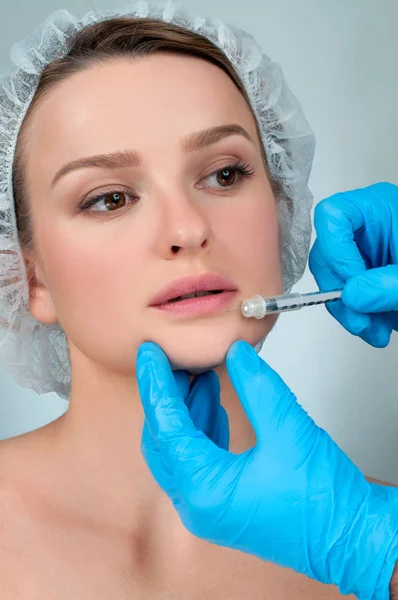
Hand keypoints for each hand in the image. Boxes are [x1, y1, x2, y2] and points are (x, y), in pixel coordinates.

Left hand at [137, 340, 397, 598]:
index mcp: (204, 490)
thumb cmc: (324, 502)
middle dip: (167, 396)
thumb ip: (256, 386)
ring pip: (179, 450)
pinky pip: (198, 460)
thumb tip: (234, 354)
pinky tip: (212, 404)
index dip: (156, 383)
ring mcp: (209, 507)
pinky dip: (201, 428)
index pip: (166, 426)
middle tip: (171, 362)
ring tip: (198, 376)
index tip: (149, 353)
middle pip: (163, 439)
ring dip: (186, 411)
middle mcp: (198, 504)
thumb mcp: (288, 429)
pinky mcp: (223, 503)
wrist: (352, 539)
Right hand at [309, 182, 397, 346]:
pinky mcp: (365, 277)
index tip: (352, 282)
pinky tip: (376, 327)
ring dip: (350, 311)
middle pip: (328, 252)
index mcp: (381, 207)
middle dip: (341, 290)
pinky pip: (345, 296)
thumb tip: (352, 295)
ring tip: (374, 329)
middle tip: (360, 317)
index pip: (334, 215)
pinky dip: (358, 316)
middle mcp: (368, 227)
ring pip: (333, 280)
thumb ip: (390, 285)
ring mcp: (364, 253)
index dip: (336, 250)